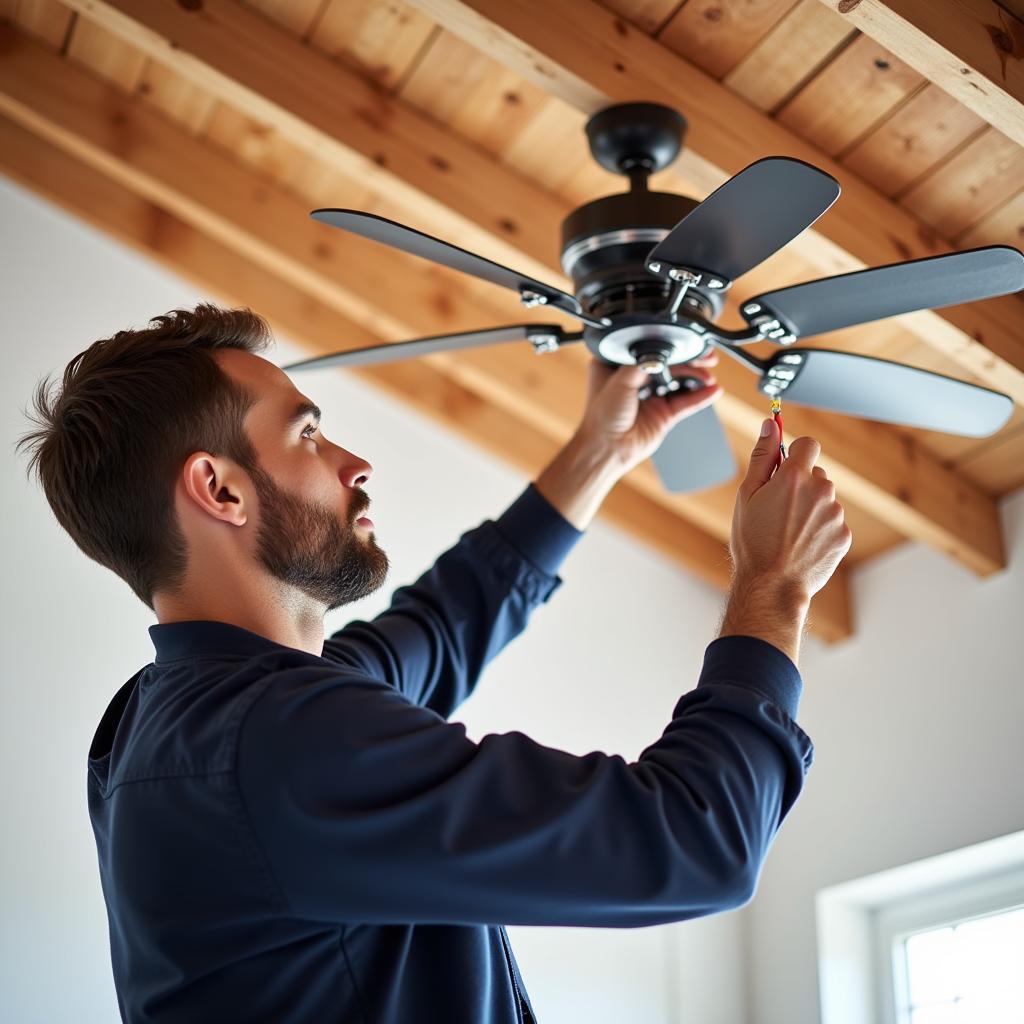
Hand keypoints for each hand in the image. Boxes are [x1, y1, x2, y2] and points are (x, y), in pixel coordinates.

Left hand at [576, 351, 723, 472]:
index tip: (684, 342)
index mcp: (619, 367)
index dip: (667, 346)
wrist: (606, 449)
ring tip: (708, 377)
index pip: (648, 350)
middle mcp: (636, 381)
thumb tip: (662, 354)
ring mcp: (652, 397)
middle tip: (706, 356)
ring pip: (679, 382)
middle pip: (668, 364)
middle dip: (689, 360)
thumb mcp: (619, 380)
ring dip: (696, 377)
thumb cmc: (601, 417)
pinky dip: (699, 397)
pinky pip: (686, 402)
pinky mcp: (663, 414)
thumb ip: (642, 363)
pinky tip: (712, 391)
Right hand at [730, 420, 852, 603]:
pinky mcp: (843, 534)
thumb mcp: (747, 496)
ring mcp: (835, 514)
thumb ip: (762, 456)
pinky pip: (832, 521)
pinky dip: (819, 528)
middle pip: (815, 473)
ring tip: (788, 531)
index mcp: (794, 478)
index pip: (807, 444)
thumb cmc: (753, 542)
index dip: (795, 454)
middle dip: (800, 485)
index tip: (786, 467)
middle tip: (778, 510)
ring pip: (824, 498)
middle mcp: (820, 491)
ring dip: (810, 507)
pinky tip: (800, 544)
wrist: (772, 585)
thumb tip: (770, 425)